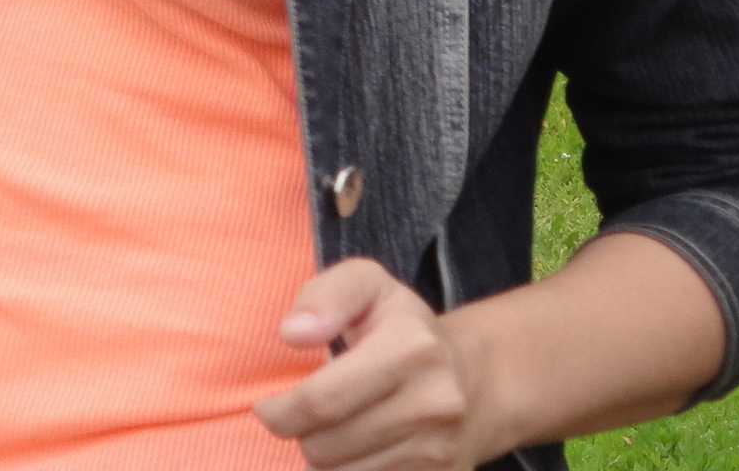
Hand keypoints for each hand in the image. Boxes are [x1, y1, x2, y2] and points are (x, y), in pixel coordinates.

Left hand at [254, 259, 487, 469]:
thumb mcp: (367, 286)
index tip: (266, 406)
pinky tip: (355, 450)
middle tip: (303, 416)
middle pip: (325, 447)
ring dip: (323, 459)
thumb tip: (292, 333)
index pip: (322, 400)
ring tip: (332, 429)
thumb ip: (326, 296)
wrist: (472, 382)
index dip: (280, 411)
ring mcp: (438, 449)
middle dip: (300, 434)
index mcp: (411, 346)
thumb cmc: (403, 328)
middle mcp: (432, 401)